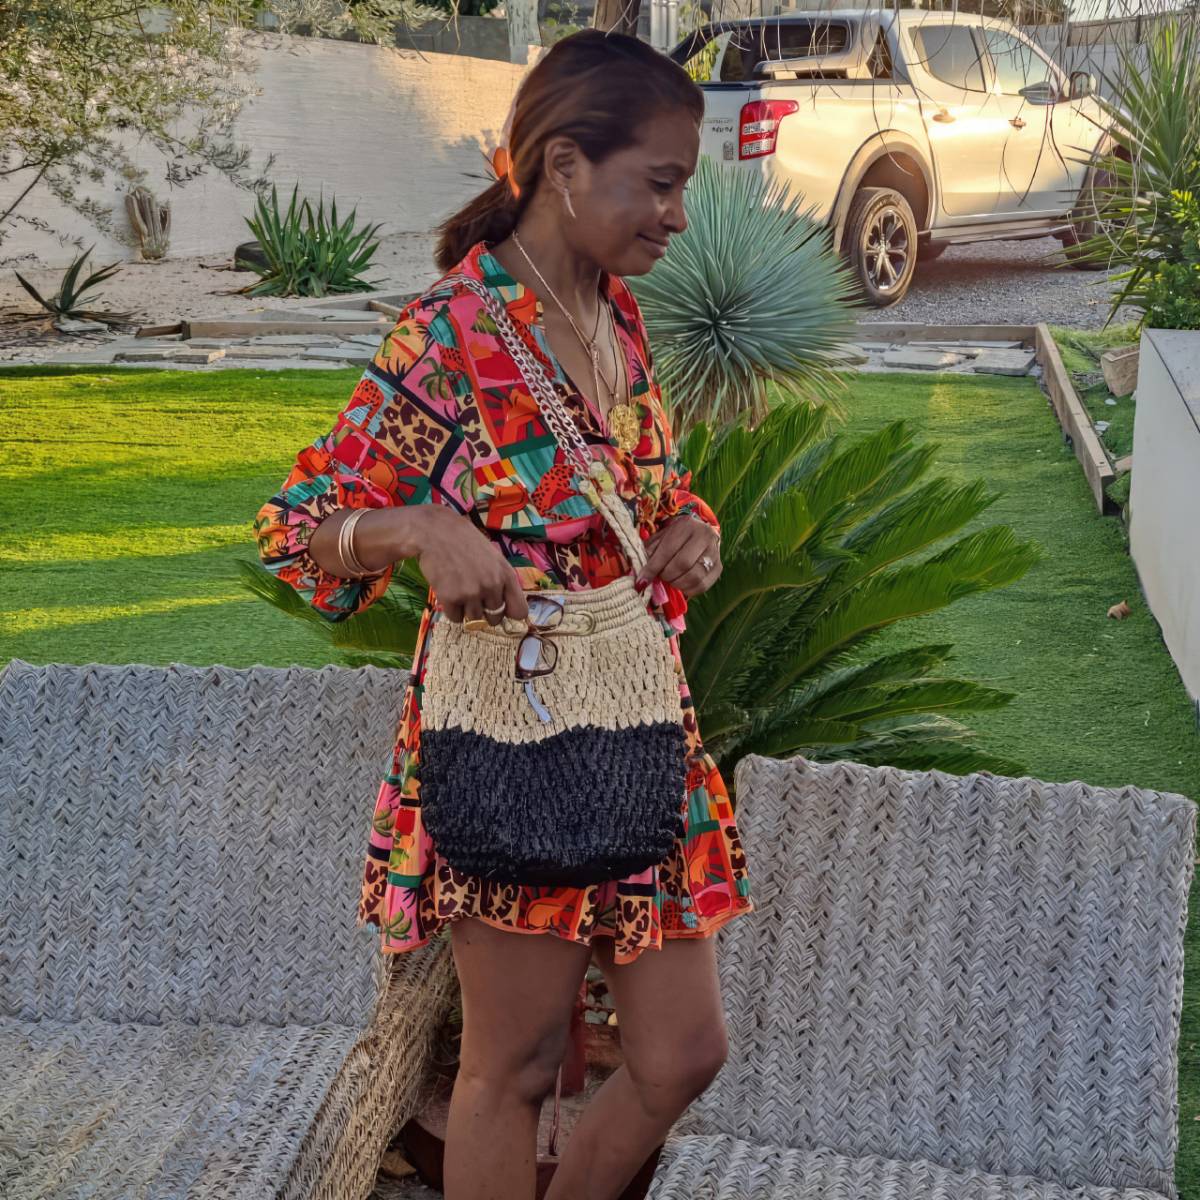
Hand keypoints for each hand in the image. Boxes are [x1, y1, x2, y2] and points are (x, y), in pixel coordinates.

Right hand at [409, 507, 529, 625]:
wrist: (435, 530)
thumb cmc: (465, 542)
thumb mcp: (493, 557)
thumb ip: (502, 581)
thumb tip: (507, 610)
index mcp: (506, 575)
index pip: (519, 611)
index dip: (509, 613)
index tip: (500, 610)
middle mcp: (492, 586)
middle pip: (495, 618)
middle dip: (485, 611)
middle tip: (473, 595)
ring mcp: (472, 593)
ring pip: (475, 620)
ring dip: (467, 610)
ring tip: (459, 589)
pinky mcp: (451, 598)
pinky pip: (456, 618)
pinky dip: (451, 609)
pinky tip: (448, 591)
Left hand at [635, 512, 721, 598]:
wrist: (699, 533)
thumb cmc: (675, 537)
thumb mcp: (660, 538)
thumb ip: (649, 553)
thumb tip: (640, 576)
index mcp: (687, 525)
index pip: (667, 550)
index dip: (652, 568)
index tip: (641, 582)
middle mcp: (705, 536)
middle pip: (683, 564)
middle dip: (666, 575)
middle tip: (660, 577)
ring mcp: (715, 552)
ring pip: (694, 577)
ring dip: (676, 584)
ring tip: (670, 580)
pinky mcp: (719, 568)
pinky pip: (702, 586)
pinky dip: (687, 590)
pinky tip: (680, 585)